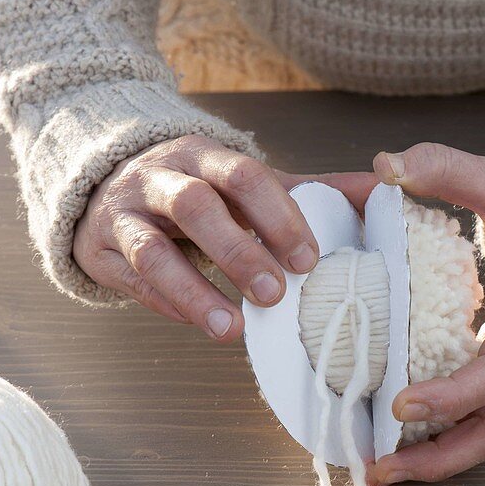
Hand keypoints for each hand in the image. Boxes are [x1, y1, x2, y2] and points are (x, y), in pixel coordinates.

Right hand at [73, 135, 374, 340]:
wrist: (106, 184)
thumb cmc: (195, 190)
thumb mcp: (245, 183)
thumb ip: (311, 189)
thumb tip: (383, 190)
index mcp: (203, 156)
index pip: (243, 176)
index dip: (277, 216)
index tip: (309, 259)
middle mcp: (159, 178)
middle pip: (196, 207)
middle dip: (238, 251)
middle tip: (276, 294)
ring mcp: (125, 214)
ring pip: (152, 250)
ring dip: (194, 291)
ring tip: (230, 329)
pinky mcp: (101, 250)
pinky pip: (132, 280)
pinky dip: (166, 304)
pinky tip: (201, 325)